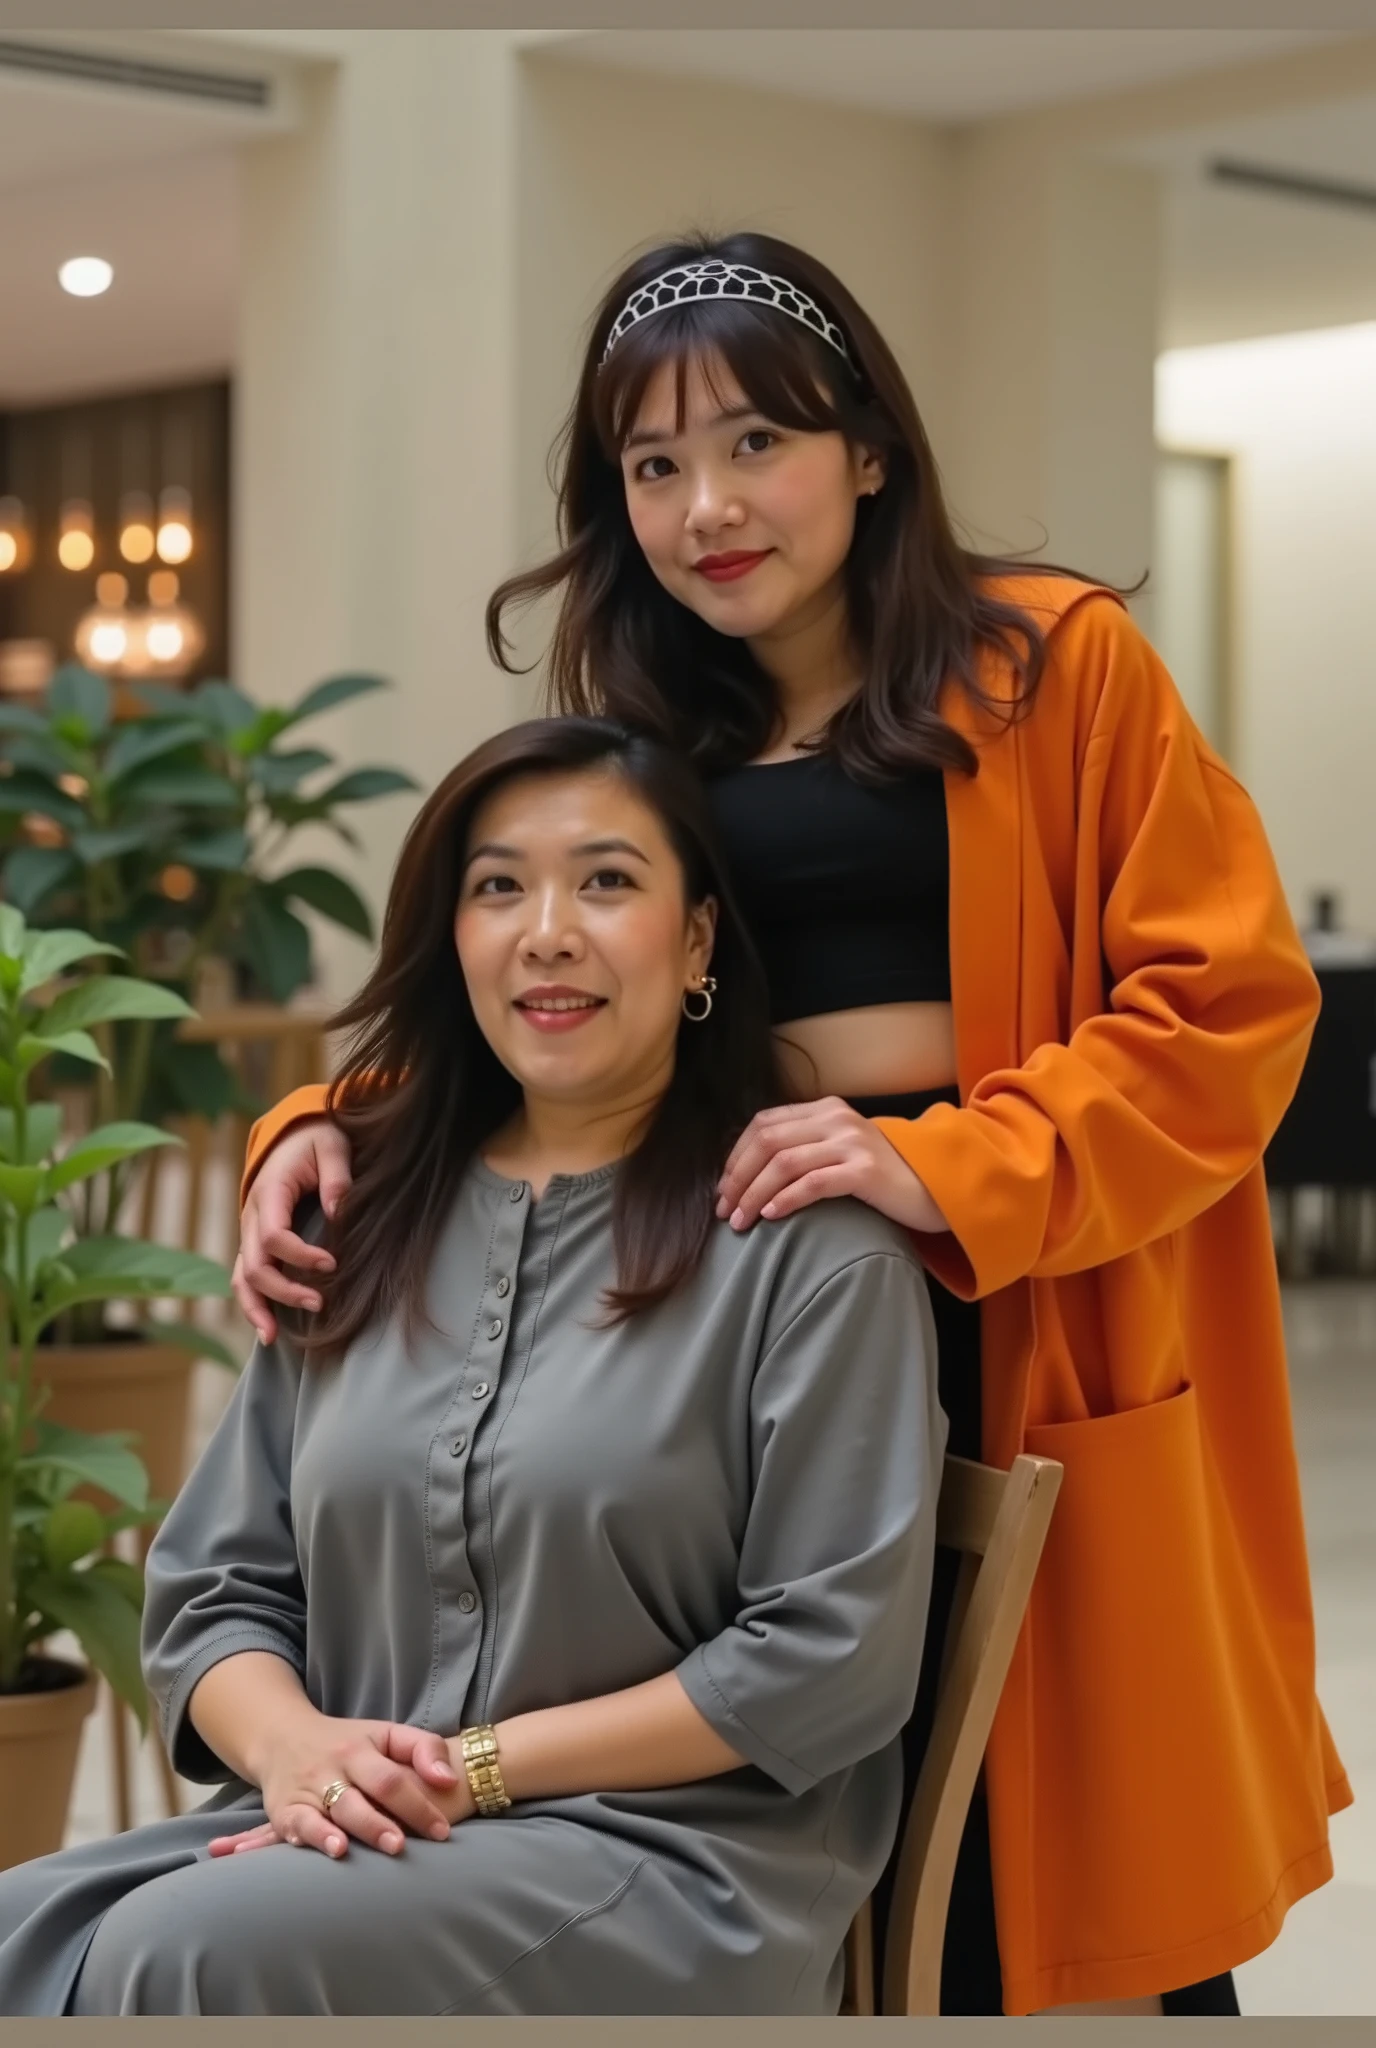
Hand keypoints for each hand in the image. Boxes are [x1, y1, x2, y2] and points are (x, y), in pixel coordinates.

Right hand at [207, 1713, 461, 1860]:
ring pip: (326, 1813)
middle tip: (401, 1846)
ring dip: (342, 1832)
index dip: (418, 1806)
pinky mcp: (284, 1810)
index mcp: (359, 1750)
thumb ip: (424, 1749)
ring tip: (356, 1850)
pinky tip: (328, 1849)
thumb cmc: (348, 1743)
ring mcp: (307, 1790)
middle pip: (358, 1798)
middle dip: (378, 1824)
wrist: (282, 1737)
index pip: (391, 1779)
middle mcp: (332, 1769)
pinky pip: (295, 1824)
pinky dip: (310, 1837)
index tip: (441, 1832)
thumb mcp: (386, 1734)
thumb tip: (449, 1781)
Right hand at [234, 1118, 353, 1343]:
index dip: (301, 1256)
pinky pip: (245, 1277)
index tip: (332, 1265)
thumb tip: (338, 1213)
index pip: (274, 1236)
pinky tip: (267, 1331)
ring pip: (242, 1277)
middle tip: (319, 1304)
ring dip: (257, 1308)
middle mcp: (252, 1215)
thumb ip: (336, 1178)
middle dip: (283, 1289)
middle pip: (255, 1264)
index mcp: (269, 1191)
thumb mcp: (332, 1147)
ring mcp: (250, 1231)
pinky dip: (252, 1304)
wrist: (296, 1132)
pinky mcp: (256, 1242)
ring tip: (273, 1337)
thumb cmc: (318, 1139)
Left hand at [716, 1097, 948, 1234]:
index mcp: (825, 1109)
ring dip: (754, 1194)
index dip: (736, 1156)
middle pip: (767, 1142)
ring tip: (741, 1221)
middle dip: (738, 1178)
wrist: (936, 1187)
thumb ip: (806, 1146)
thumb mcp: (842, 1149)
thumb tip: (752, 1171)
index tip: (723, 1188)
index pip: (763, 1123)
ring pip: (783, 1163)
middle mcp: (836, 1118)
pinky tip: (771, 1216)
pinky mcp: (864, 1171)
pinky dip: (785, 1200)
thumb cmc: (883, 1176)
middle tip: (725, 1210)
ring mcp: (852, 1142)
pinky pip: (812, 1183)